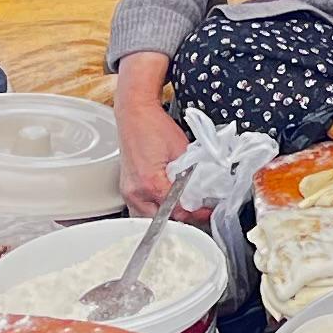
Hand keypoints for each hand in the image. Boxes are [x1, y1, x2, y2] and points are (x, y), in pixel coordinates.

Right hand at [115, 83, 192, 217]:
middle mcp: (135, 192)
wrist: (135, 113)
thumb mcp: (181, 150)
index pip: (176, 210)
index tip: (205, 210)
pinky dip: (153, 210)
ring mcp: (128, 192)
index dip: (195, 212)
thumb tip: (202, 191)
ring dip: (165, 216)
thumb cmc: (154, 126)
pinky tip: (165, 204)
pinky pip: (140, 209)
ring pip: (148, 218)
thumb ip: (191, 175)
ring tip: (181, 207)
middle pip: (161, 219)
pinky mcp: (126, 189)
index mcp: (150, 183)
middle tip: (197, 210)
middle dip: (181, 217)